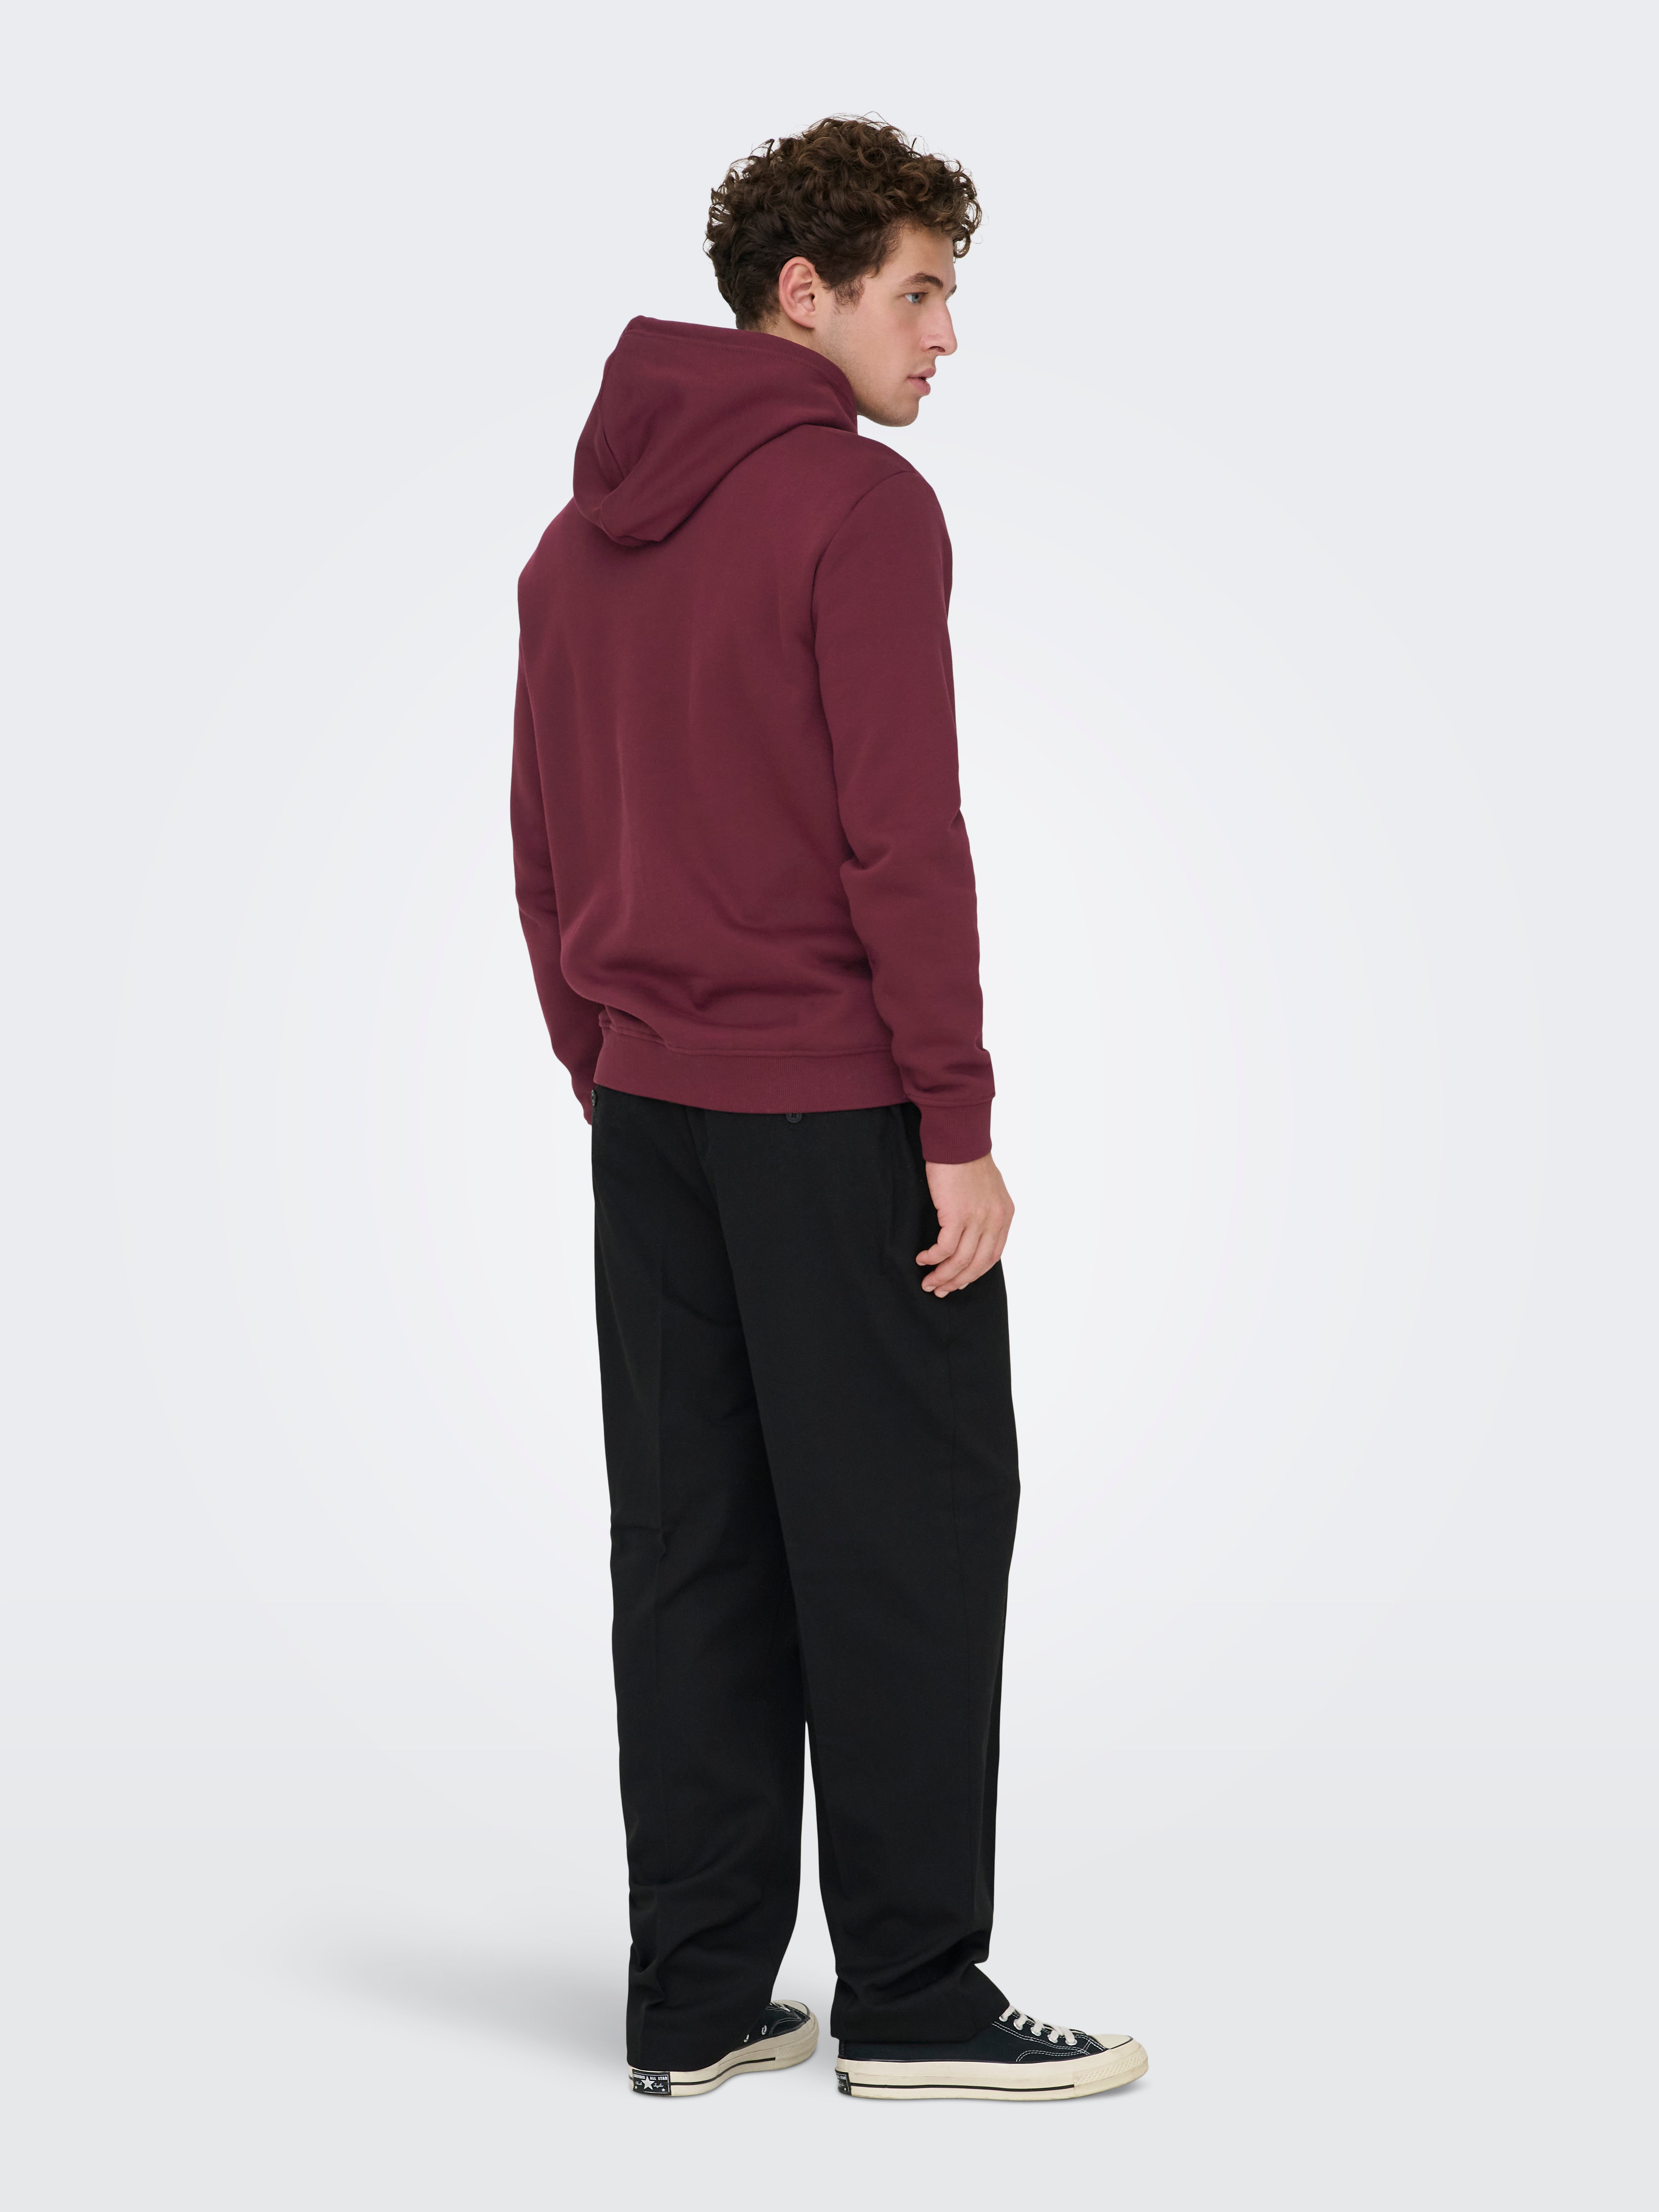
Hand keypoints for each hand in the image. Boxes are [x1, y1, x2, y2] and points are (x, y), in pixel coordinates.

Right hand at [916, 1152, 1013, 1294]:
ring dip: (942, 1275)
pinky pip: (945, 1247)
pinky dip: (933, 1258)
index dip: (973, 1274)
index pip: (992, 1257)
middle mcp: (995, 1220)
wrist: (958, 1141)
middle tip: (940, 1289)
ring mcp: (977, 1219)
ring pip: (960, 1260)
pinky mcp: (957, 1215)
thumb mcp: (988, 1190)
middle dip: (957, 1281)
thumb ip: (986, 1213)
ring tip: (928, 1282)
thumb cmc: (967, 1161)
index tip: (958, 1282)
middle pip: (977, 1264)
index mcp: (1005, 1216)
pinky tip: (922, 1259)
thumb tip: (974, 1234)